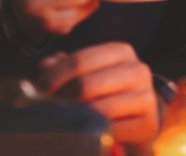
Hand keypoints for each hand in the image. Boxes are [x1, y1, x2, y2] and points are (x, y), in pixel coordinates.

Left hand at [37, 42, 158, 152]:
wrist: (142, 118)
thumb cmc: (110, 93)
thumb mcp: (90, 73)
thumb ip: (67, 66)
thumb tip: (46, 65)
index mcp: (122, 52)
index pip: (81, 60)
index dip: (55, 76)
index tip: (38, 90)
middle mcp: (137, 70)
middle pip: (87, 84)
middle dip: (60, 98)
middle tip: (44, 109)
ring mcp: (145, 97)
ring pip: (99, 109)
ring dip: (73, 117)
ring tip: (57, 121)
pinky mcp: (147, 124)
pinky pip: (110, 130)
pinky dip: (90, 133)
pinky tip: (78, 133)